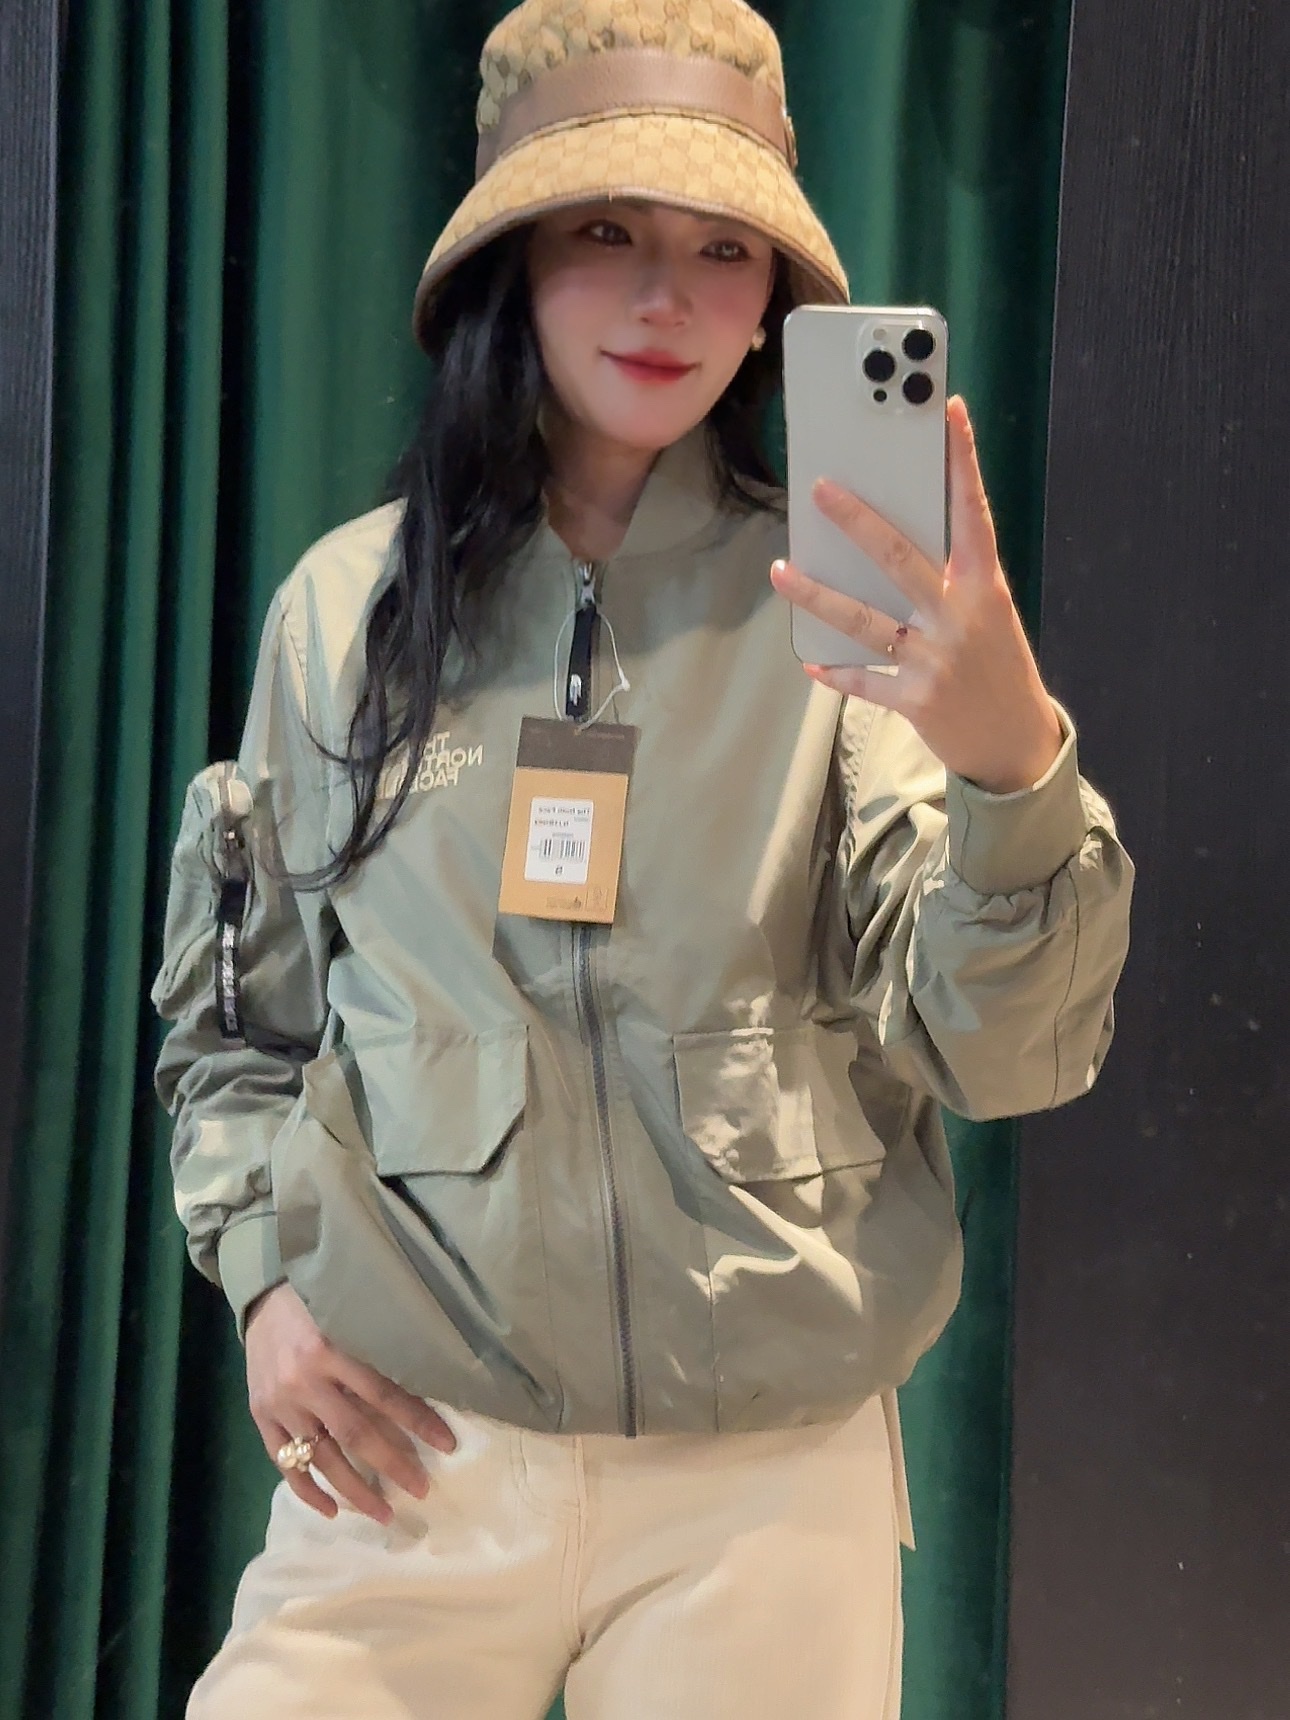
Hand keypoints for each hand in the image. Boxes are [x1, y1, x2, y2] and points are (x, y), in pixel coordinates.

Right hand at [245, 1282, 456, 1523]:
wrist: (260, 1297)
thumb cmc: (317, 1301)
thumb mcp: (348, 1315)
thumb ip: (376, 1349)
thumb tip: (425, 1385)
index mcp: (332, 1349)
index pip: (384, 1394)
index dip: (417, 1420)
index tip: (447, 1444)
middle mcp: (305, 1381)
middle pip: (355, 1433)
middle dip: (392, 1465)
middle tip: (422, 1490)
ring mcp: (280, 1403)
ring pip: (322, 1457)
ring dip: (354, 1491)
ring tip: (384, 1513)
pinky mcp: (260, 1416)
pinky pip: (285, 1463)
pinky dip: (307, 1490)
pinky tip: (331, 1511)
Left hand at [770, 395, 1062, 793]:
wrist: (1018, 746)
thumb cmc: (1000, 668)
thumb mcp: (992, 615)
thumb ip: (954, 580)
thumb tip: (894, 542)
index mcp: (986, 587)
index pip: (973, 512)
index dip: (962, 460)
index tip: (949, 412)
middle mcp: (959, 617)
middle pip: (898, 559)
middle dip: (857, 522)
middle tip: (821, 490)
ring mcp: (934, 660)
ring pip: (864, 620)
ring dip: (817, 596)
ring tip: (780, 570)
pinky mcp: (914, 700)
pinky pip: (864, 680)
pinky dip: (836, 671)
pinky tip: (811, 660)